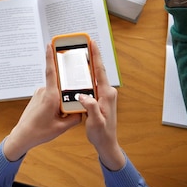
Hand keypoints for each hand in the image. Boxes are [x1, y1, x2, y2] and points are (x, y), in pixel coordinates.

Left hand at [3, 44, 81, 160]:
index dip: (51, 57)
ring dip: (60, 100)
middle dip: (67, 90)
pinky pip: (50, 96)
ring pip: (56, 92)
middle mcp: (44, 91)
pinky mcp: (37, 97)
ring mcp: (39, 93)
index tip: (50, 44)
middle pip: (60, 84)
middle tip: (67, 103)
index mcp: (50, 96)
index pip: (51, 71)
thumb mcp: (62, 127)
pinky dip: (55, 102)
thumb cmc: (40, 131)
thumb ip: (75, 116)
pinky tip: (54, 115)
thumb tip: (83, 109)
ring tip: (58, 117)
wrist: (23, 136)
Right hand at [78, 40, 124, 170]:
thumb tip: (83, 95)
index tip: (92, 43)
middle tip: (84, 44)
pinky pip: (92, 83)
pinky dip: (86, 76)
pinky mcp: (100, 99)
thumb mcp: (95, 121)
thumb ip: (91, 107)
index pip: (100, 71)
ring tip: (80, 54)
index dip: (96, 56)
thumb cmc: (102, 134)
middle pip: (97, 70)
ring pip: (94, 76)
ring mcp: (104, 95)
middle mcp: (107, 92)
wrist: (107, 143)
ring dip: (88, 65)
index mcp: (106, 94)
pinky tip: (79, 73)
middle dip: (92, 56)